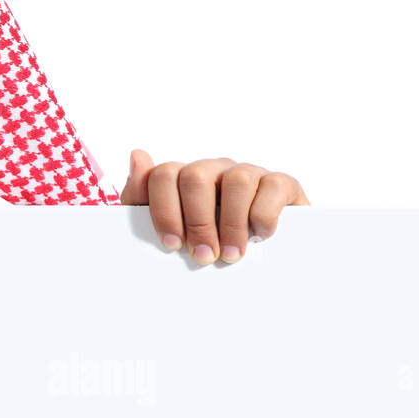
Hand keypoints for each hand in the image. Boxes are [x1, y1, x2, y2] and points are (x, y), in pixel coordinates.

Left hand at [119, 150, 309, 263]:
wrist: (261, 262)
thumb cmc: (206, 241)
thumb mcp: (168, 228)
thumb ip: (143, 198)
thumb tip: (137, 155)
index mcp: (182, 177)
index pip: (163, 176)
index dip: (164, 212)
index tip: (173, 246)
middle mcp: (213, 169)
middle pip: (195, 176)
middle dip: (197, 221)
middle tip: (204, 256)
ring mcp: (247, 172)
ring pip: (236, 180)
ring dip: (232, 223)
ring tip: (231, 254)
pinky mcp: (280, 183)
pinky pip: (272, 186)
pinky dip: (264, 216)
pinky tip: (260, 237)